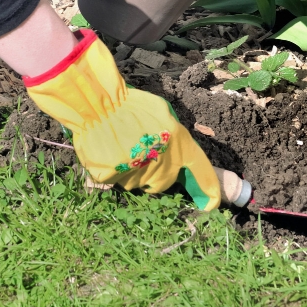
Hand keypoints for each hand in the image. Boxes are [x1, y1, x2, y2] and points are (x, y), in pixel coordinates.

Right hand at [22, 29, 250, 209]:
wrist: (95, 101)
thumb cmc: (129, 104)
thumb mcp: (162, 112)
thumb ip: (175, 135)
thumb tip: (181, 158)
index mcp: (178, 144)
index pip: (201, 172)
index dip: (208, 191)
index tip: (211, 204)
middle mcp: (160, 163)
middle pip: (164, 182)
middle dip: (157, 172)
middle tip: (143, 151)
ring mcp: (134, 173)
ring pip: (138, 183)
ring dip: (134, 171)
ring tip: (122, 146)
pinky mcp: (112, 178)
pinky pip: (116, 180)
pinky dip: (113, 169)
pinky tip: (109, 151)